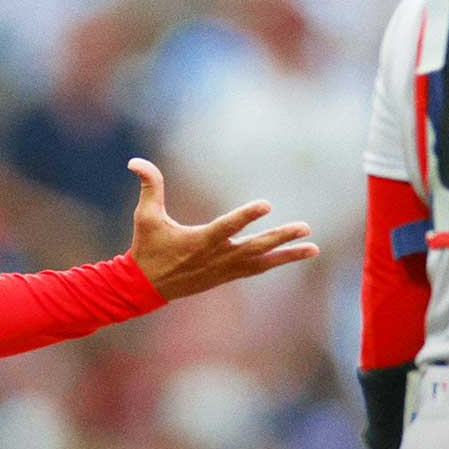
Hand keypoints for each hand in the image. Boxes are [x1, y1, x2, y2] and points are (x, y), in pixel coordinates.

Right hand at [126, 158, 318, 299]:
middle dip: (280, 237)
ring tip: (313, 247)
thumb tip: (136, 161)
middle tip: (305, 227)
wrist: (145, 287)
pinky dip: (276, 262)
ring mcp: (224, 269)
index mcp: (199, 241)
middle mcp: (217, 257)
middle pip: (255, 247)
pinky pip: (257, 269)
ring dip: (288, 255)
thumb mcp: (145, 216)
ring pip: (262, 262)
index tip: (266, 205)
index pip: (227, 227)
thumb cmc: (147, 248)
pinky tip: (294, 255)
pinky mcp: (226, 276)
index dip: (246, 216)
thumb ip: (148, 186)